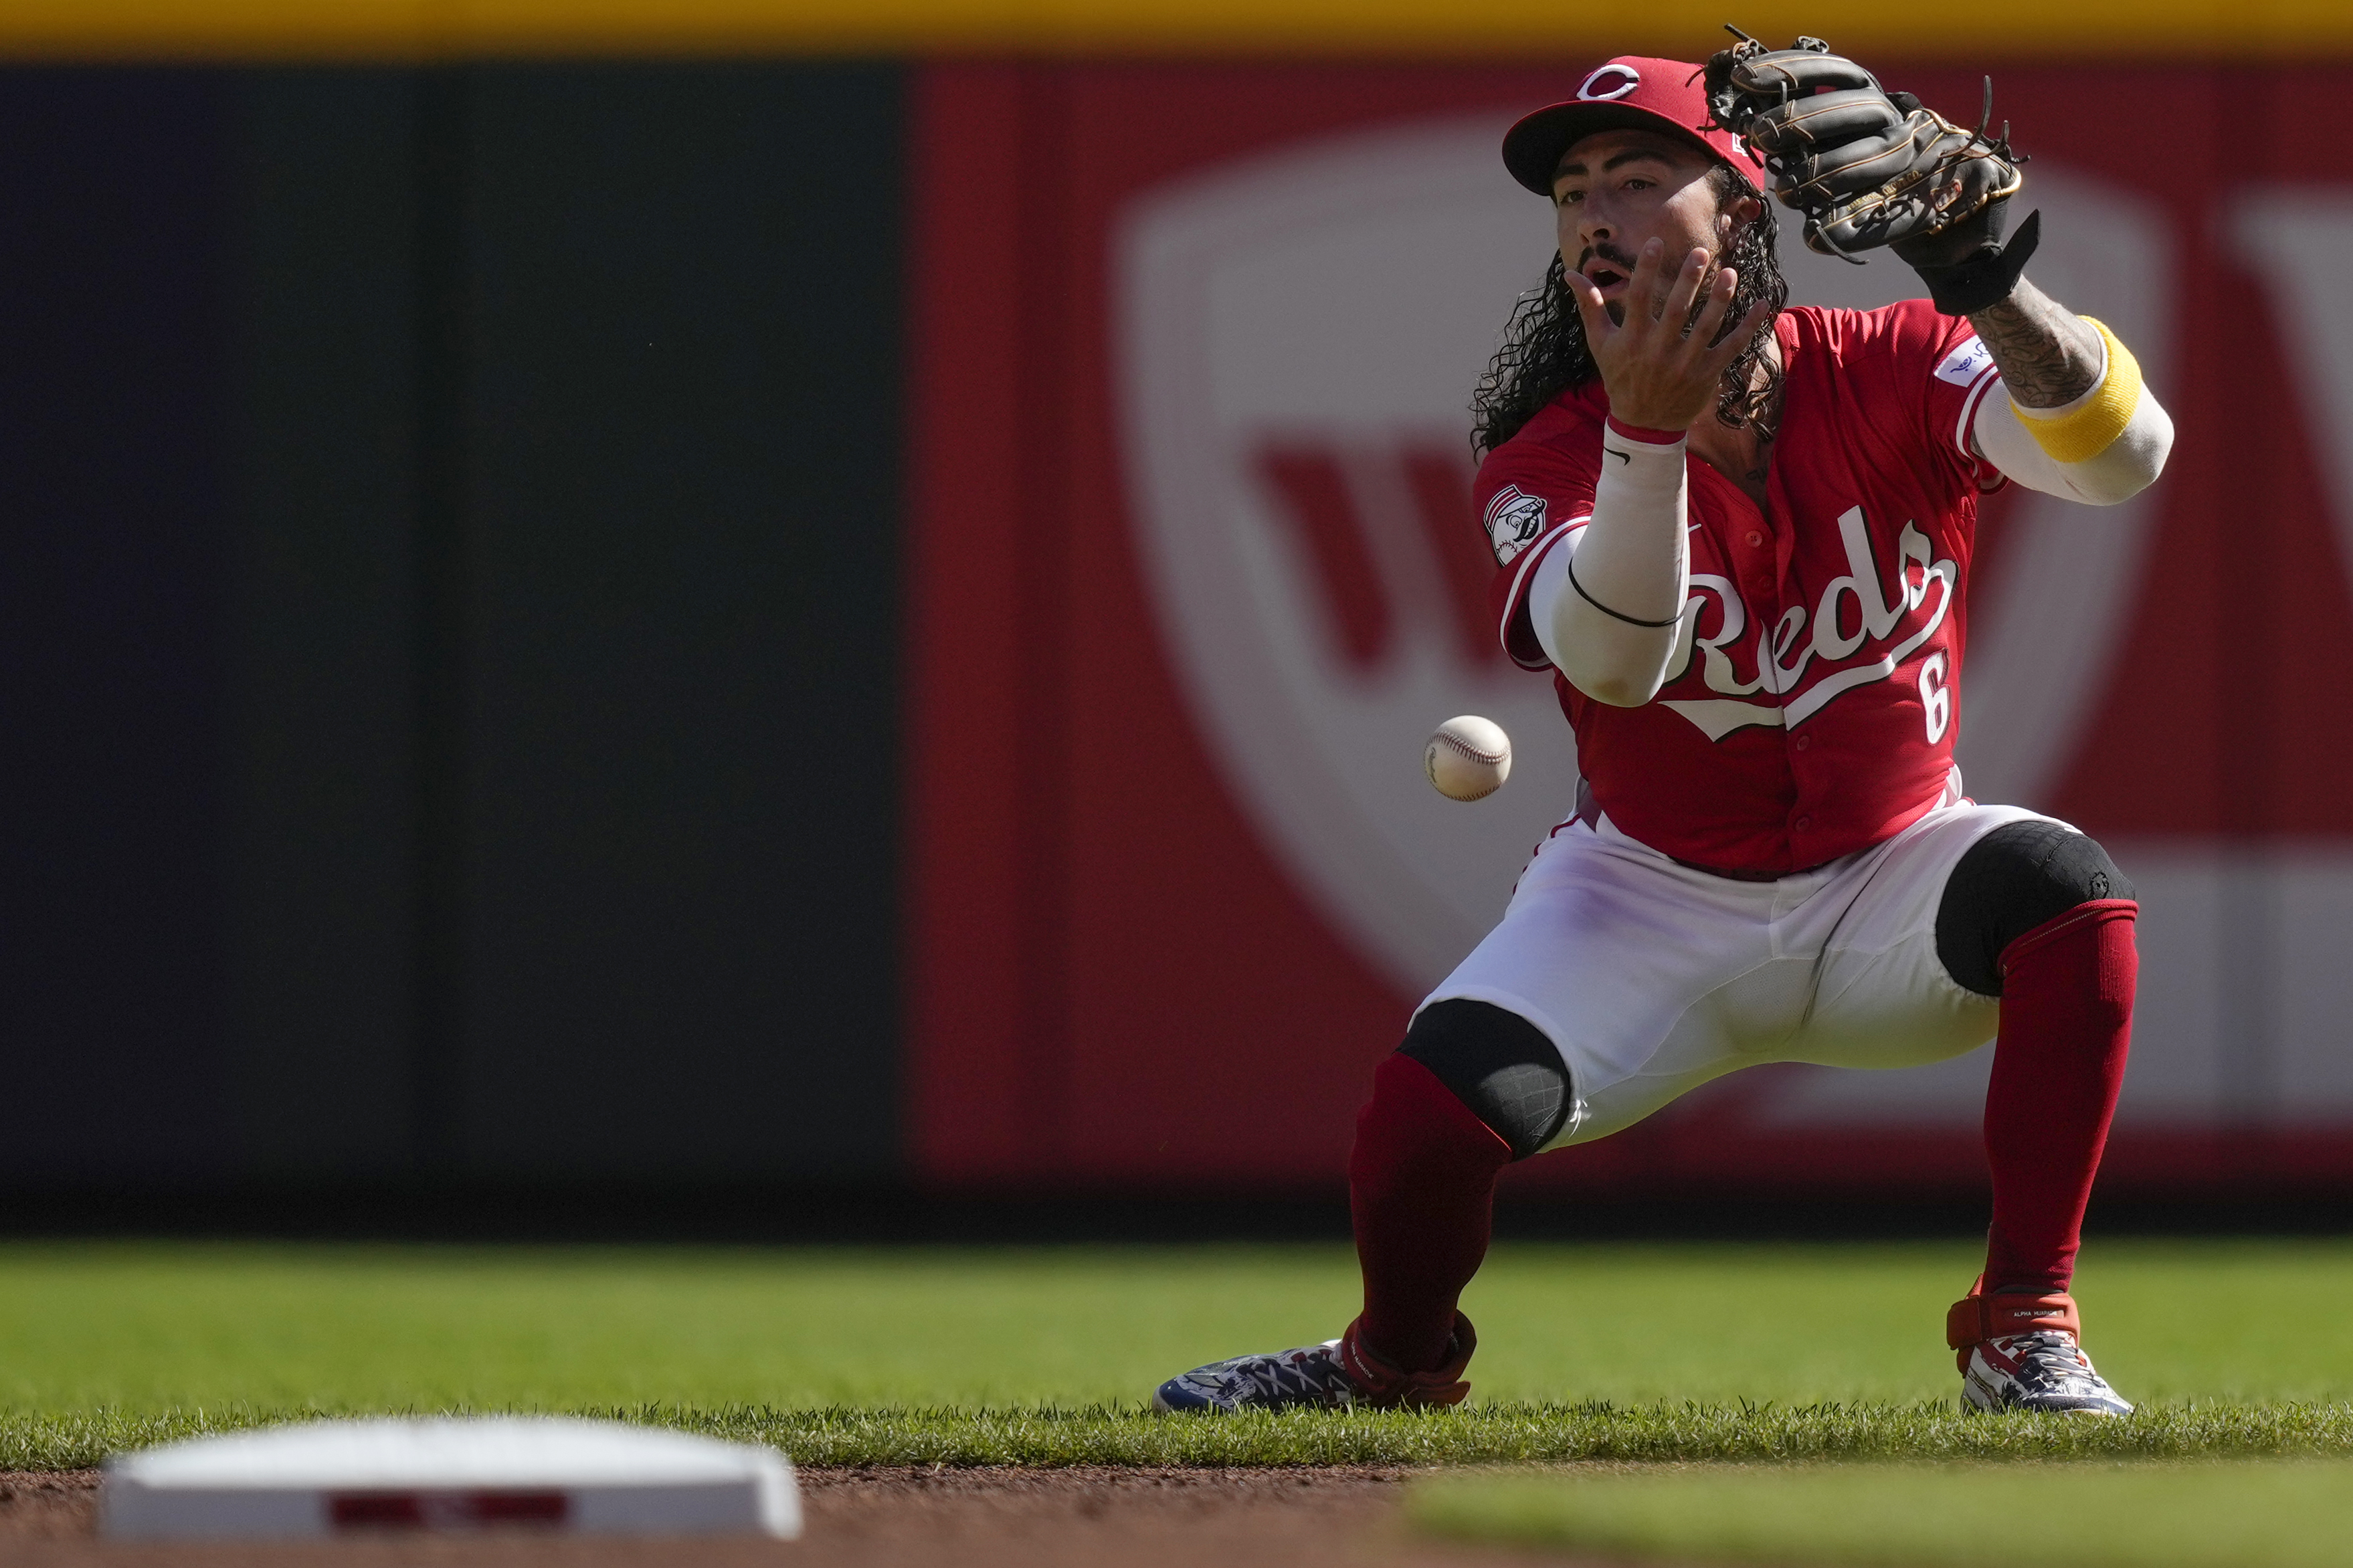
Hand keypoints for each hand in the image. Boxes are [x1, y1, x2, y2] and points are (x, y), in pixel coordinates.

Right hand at [1566, 240, 1770, 432]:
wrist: (1643, 424)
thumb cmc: (1620, 376)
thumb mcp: (1600, 344)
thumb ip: (1590, 307)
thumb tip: (1570, 273)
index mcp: (1632, 340)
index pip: (1638, 298)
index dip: (1645, 269)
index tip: (1656, 241)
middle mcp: (1658, 351)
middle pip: (1677, 310)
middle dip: (1688, 280)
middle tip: (1700, 252)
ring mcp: (1685, 363)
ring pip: (1707, 327)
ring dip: (1720, 299)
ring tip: (1730, 272)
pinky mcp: (1707, 374)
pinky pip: (1732, 347)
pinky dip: (1749, 327)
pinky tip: (1763, 304)